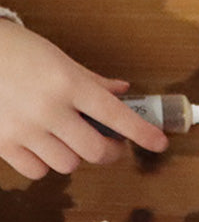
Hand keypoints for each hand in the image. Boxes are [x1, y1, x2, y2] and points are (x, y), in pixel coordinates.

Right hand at [0, 20, 167, 179]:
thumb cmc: (15, 50)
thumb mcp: (58, 59)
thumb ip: (92, 81)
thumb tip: (123, 93)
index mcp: (68, 84)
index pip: (116, 115)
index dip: (142, 133)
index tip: (160, 143)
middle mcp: (49, 109)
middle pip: (96, 152)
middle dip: (109, 151)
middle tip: (109, 144)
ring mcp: (24, 129)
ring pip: (68, 165)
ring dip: (74, 156)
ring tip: (66, 140)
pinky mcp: (1, 143)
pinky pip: (36, 171)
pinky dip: (43, 164)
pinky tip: (40, 147)